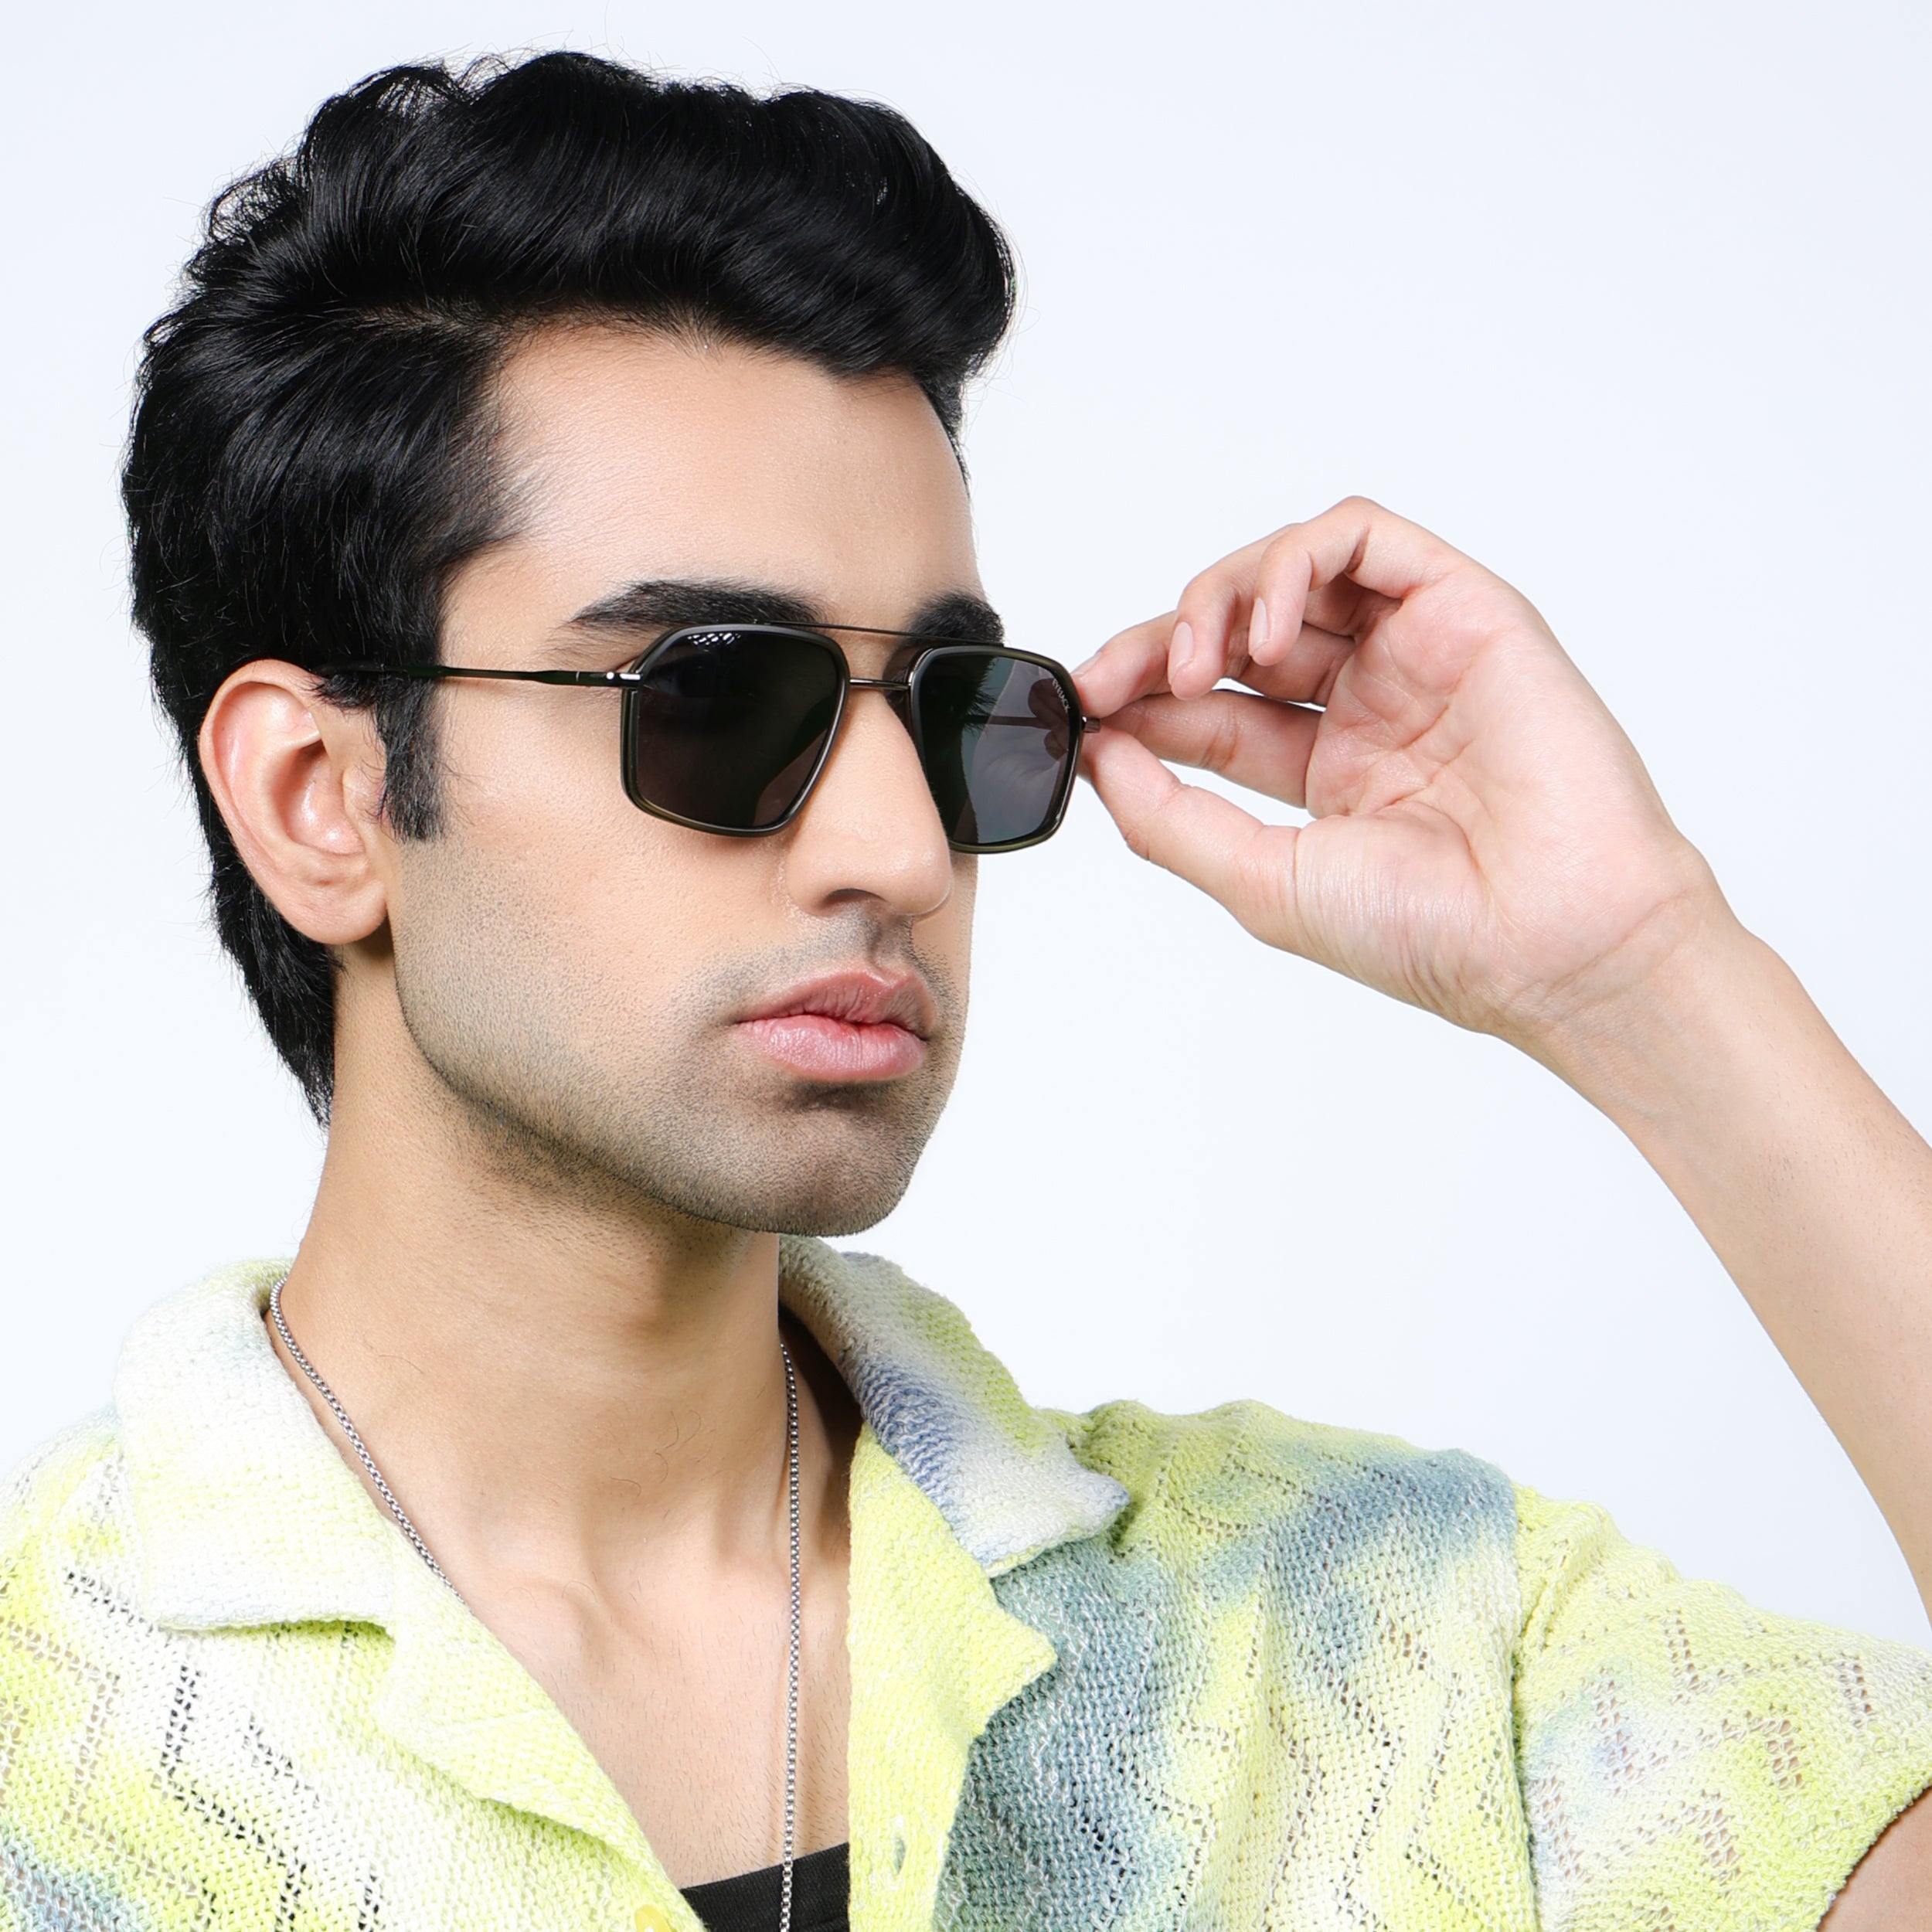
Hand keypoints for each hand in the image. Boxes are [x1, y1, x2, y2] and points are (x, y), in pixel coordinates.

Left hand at [1075, 497, 1726, 1067]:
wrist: (1553, 938)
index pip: (1210, 708)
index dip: (1138, 698)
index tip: (1081, 711)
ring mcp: (1415, 654)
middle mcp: (1368, 705)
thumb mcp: (1261, 880)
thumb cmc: (1428, 931)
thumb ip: (1169, 817)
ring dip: (1216, 598)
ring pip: (1290, 572)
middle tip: (1107, 678)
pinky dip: (1293, 563)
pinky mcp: (1464, 608)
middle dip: (1159, 643)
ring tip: (1190, 661)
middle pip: (1237, 634)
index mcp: (1325, 772)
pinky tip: (1258, 635)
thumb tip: (1097, 751)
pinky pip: (1363, 539)